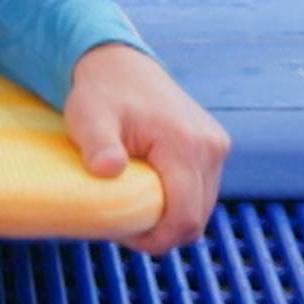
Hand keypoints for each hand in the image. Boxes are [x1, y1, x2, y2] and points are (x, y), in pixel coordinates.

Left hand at [63, 41, 228, 254]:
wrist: (120, 63)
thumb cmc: (100, 92)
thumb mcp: (88, 117)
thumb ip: (98, 144)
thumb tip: (108, 168)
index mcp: (185, 143)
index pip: (184, 217)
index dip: (156, 240)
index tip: (123, 235)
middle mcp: (210, 146)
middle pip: (196, 218)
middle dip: (162, 232)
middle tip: (123, 224)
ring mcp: (216, 146)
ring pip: (201, 207)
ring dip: (171, 218)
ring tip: (134, 207)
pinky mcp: (213, 146)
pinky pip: (201, 191)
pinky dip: (179, 202)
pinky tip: (150, 193)